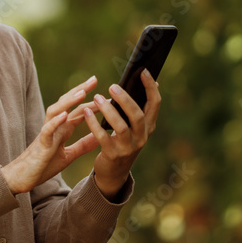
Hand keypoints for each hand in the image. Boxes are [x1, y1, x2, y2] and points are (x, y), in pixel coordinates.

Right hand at [1, 76, 100, 193]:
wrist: (23, 178)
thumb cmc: (43, 166)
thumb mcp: (68, 156)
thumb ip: (82, 146)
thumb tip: (100, 137)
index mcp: (62, 129)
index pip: (79, 111)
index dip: (92, 102)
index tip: (107, 95)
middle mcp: (54, 127)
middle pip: (67, 104)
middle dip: (80, 90)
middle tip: (94, 79)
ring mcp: (46, 133)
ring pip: (56, 111)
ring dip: (68, 101)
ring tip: (82, 92)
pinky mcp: (41, 144)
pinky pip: (47, 130)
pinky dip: (55, 121)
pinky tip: (65, 115)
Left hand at [82, 69, 160, 198]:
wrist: (114, 172)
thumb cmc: (122, 141)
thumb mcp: (135, 126)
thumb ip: (139, 107)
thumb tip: (151, 81)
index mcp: (148, 126)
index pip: (155, 103)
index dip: (150, 87)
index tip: (142, 71)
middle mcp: (142, 136)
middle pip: (137, 115)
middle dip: (125, 99)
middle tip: (112, 86)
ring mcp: (128, 147)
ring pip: (121, 127)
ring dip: (108, 111)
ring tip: (96, 98)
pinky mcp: (113, 154)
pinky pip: (103, 137)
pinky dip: (94, 124)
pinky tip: (86, 112)